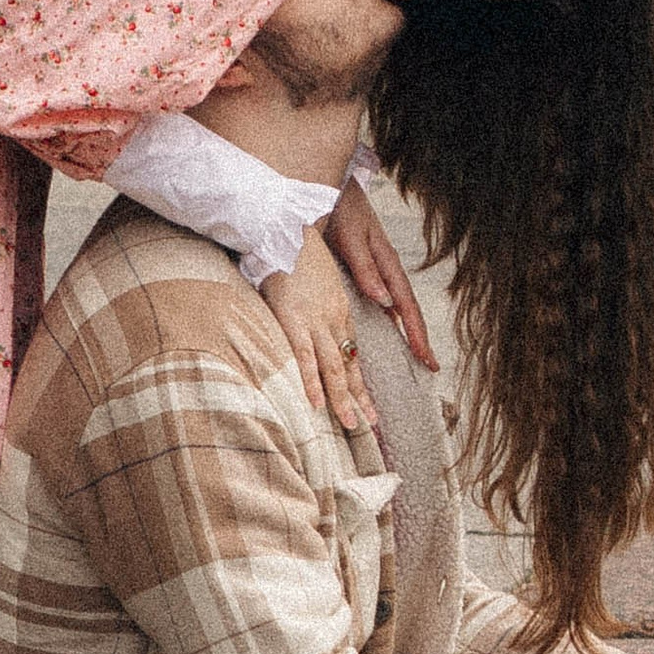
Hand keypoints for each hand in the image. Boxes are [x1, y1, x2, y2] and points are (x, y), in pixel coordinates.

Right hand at [262, 228, 375, 436]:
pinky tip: (316, 403)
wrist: (284, 228)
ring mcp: (313, 320)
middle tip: (368, 425)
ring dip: (342, 398)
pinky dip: (310, 380)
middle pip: (349, 365)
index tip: (369, 407)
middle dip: (359, 398)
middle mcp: (333, 319)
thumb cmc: (296, 253)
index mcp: (339, 311)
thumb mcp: (319, 281)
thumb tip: (318, 329)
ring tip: (351, 424)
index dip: (361, 383)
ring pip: (333, 366)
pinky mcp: (292, 318)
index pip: (354, 354)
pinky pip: (303, 355)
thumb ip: (320, 307)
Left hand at [324, 175, 436, 369]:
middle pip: (407, 308)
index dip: (416, 333)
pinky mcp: (367, 265)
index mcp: (386, 262)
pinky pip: (384, 297)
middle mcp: (386, 267)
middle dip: (418, 337)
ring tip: (414, 353)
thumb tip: (385, 300)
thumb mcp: (350, 237)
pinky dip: (390, 316)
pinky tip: (387, 327)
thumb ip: (365, 268)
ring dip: (406, 329)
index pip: (405, 305)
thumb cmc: (339, 209)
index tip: (426, 358)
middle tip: (429, 366)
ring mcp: (379, 267)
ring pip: (397, 304)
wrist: (330, 185)